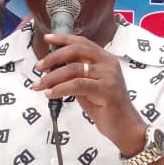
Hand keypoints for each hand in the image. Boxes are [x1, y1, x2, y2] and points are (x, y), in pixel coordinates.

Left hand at [33, 32, 146, 155]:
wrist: (124, 126)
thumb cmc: (106, 107)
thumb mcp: (89, 85)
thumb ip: (76, 74)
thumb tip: (52, 68)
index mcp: (105, 59)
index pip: (82, 43)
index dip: (63, 39)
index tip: (47, 38)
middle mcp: (108, 63)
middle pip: (76, 51)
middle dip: (54, 57)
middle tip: (39, 67)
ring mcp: (108, 76)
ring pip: (74, 69)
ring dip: (52, 77)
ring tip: (39, 85)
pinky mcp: (106, 90)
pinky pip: (77, 85)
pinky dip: (60, 89)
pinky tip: (50, 94)